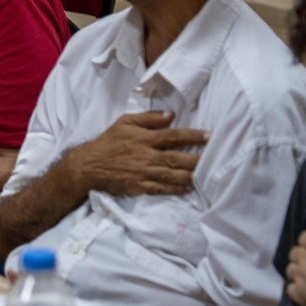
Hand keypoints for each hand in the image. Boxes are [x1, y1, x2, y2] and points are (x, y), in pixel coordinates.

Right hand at [74, 110, 206, 196]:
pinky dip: (176, 189)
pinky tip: (188, 188)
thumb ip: (148, 118)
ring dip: (190, 175)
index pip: (173, 136)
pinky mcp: (140, 186)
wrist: (90, 165)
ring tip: (206, 175)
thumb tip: (170, 115)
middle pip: (176, 158)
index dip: (193, 136)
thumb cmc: (109, 141)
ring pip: (172, 175)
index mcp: (144, 138)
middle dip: (197, 159)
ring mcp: (144, 173)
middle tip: (215, 158)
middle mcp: (146, 156)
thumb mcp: (125, 122)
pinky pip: (162, 189)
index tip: (210, 136)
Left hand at [285, 221, 305, 305]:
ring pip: (290, 270)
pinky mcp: (299, 294)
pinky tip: (304, 290)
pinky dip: (295, 289)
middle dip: (301, 255)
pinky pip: (290, 289)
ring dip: (297, 271)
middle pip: (294, 252)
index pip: (305, 237)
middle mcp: (304, 258)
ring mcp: (300, 276)